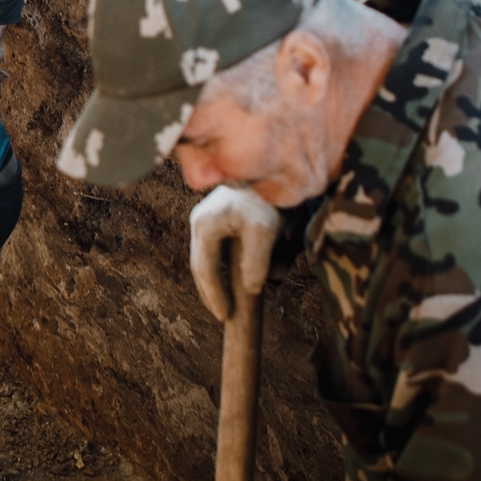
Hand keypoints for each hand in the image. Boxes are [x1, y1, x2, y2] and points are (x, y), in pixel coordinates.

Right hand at [186, 185, 278, 322]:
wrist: (276, 165)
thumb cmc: (266, 196)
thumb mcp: (264, 230)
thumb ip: (255, 262)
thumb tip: (250, 290)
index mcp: (204, 225)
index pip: (203, 269)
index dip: (213, 296)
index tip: (225, 316)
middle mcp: (205, 223)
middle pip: (206, 267)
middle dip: (218, 291)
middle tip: (227, 313)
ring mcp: (216, 222)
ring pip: (224, 259)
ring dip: (243, 273)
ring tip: (266, 279)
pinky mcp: (231, 221)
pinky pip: (238, 249)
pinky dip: (255, 259)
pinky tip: (277, 258)